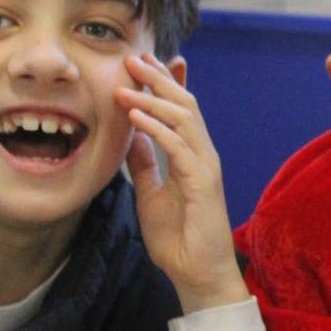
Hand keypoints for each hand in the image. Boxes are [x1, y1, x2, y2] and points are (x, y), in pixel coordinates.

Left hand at [117, 54, 247, 314]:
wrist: (196, 274)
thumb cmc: (178, 238)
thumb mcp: (151, 192)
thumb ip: (144, 164)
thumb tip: (130, 136)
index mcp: (192, 156)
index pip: (182, 110)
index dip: (166, 83)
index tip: (144, 60)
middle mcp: (203, 155)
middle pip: (185, 105)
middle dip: (157, 79)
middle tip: (131, 57)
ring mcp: (206, 167)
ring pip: (185, 119)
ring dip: (152, 98)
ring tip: (124, 83)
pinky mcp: (203, 183)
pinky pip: (179, 147)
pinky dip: (156, 128)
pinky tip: (133, 115)